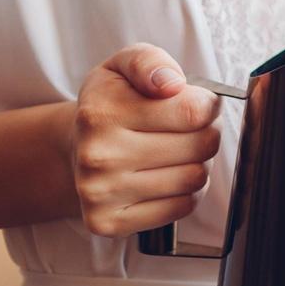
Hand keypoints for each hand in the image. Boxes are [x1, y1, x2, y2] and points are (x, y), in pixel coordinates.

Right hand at [70, 44, 223, 236]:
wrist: (77, 145)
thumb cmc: (113, 101)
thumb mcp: (126, 65)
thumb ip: (150, 62)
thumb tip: (170, 83)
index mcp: (101, 112)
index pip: (193, 112)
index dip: (207, 105)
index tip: (196, 103)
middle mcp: (97, 156)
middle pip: (201, 146)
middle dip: (206, 133)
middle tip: (189, 129)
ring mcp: (100, 194)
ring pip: (195, 178)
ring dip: (199, 163)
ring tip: (177, 151)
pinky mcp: (108, 222)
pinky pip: (182, 207)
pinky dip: (186, 192)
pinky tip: (167, 176)